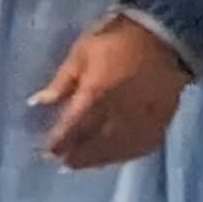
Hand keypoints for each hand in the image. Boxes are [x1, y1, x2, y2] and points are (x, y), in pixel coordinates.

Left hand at [35, 16, 190, 169]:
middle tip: (62, 163)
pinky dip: (125, 155)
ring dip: (99, 159)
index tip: (48, 151)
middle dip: (77, 154)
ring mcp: (143, 119)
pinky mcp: (161, 121)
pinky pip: (142, 146)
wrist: (164, 37)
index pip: (74, 125)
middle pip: (95, 141)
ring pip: (118, 148)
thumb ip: (62, 81)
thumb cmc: (114, 40)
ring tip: (82, 164)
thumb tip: (38, 102)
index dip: (60, 141)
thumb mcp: (80, 53)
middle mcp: (119, 111)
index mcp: (97, 92)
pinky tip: (114, 158)